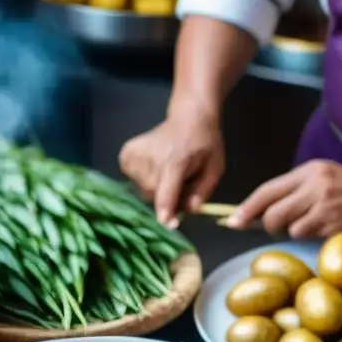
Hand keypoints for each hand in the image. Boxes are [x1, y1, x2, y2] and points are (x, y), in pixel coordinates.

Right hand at [118, 104, 224, 226]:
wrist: (188, 117)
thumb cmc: (204, 143)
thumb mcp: (215, 168)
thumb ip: (202, 191)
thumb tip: (188, 210)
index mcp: (175, 160)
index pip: (165, 192)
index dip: (166, 211)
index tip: (167, 224)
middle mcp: (151, 157)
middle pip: (154, 195)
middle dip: (168, 197)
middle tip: (181, 182)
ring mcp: (134, 155)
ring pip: (143, 191)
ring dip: (157, 188)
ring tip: (169, 170)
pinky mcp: (126, 155)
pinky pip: (134, 181)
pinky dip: (145, 180)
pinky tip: (156, 166)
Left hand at [227, 160, 341, 237]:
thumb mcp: (323, 177)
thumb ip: (295, 189)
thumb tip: (260, 211)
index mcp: (308, 171)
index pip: (267, 190)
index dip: (247, 208)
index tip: (233, 221)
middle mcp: (314, 186)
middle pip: (273, 213)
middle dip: (269, 225)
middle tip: (278, 226)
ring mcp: (324, 207)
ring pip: (289, 228)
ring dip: (293, 231)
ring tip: (312, 223)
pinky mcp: (334, 225)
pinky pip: (307, 236)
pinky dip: (310, 236)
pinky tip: (325, 228)